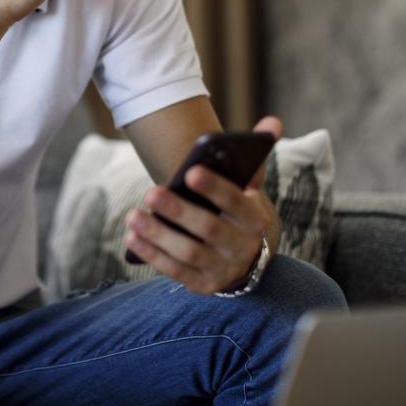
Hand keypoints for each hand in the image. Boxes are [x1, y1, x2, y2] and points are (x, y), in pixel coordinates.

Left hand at [125, 115, 283, 294]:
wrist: (247, 257)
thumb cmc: (238, 211)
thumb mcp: (249, 187)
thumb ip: (255, 155)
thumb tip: (272, 121)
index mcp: (255, 219)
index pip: (237, 202)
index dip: (215, 188)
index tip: (190, 171)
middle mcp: (242, 247)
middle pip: (209, 229)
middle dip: (179, 211)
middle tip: (151, 191)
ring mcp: (223, 269)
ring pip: (189, 252)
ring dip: (159, 234)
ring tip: (133, 215)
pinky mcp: (203, 284)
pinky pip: (175, 271)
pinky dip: (153, 255)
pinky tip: (133, 237)